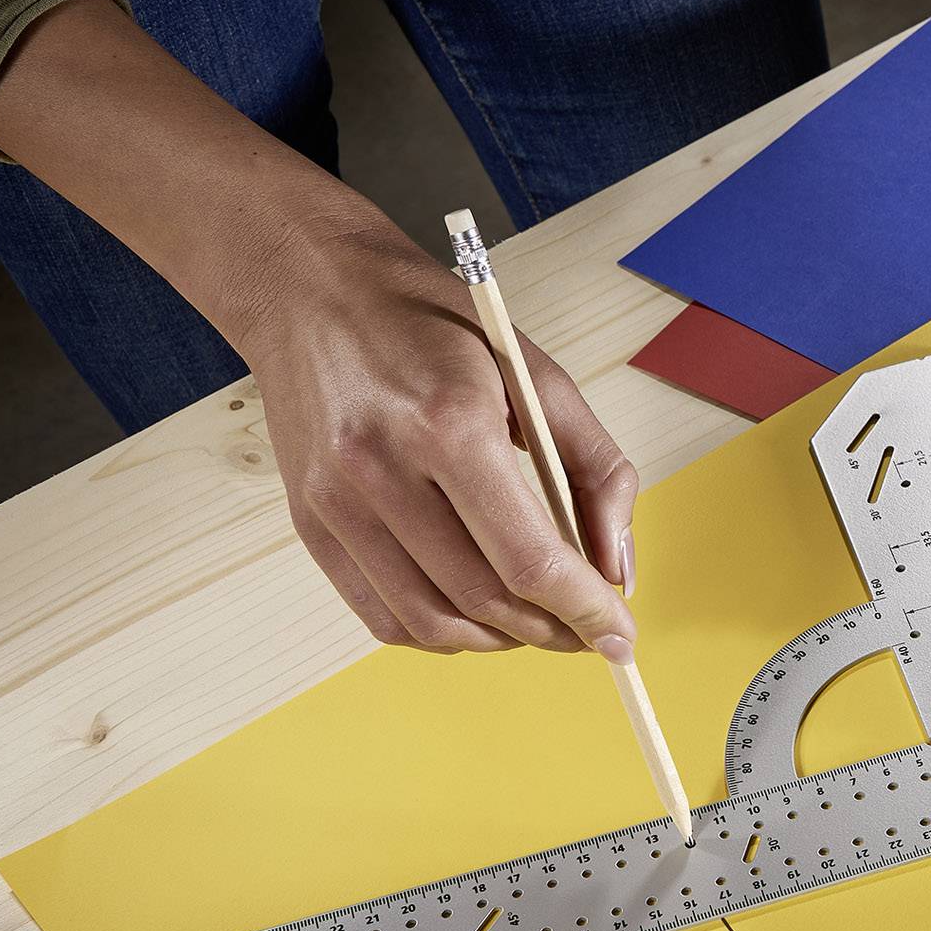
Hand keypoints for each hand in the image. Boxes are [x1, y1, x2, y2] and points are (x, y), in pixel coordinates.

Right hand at [0, 0, 633, 657]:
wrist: (309, 288)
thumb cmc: (433, 325)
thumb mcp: (538, 374)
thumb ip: (596, 469)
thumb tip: (618, 567)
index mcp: (451, 424)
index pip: (529, 559)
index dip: (585, 611)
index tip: (621, 637)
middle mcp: (383, 471)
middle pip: (485, 599)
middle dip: (553, 631)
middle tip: (590, 629)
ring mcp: (337, 504)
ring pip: (434, 623)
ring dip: (500, 641)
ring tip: (538, 623)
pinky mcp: (310, 524)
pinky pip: (384, 615)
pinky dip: (442, 633)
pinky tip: (477, 613)